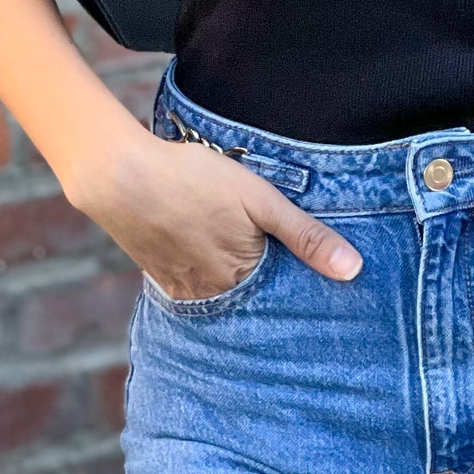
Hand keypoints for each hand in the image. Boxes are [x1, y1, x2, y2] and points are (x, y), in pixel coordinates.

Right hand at [73, 132, 361, 303]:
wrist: (119, 176)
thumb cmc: (193, 180)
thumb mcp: (260, 199)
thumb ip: (305, 236)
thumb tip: (353, 270)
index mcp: (243, 278)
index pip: (284, 294)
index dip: (298, 280)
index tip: (311, 273)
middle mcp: (214, 294)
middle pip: (253, 296)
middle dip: (268, 284)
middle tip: (274, 259)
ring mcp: (184, 288)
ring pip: (223, 293)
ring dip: (235, 280)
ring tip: (241, 252)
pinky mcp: (160, 278)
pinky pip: (194, 287)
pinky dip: (207, 275)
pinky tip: (210, 253)